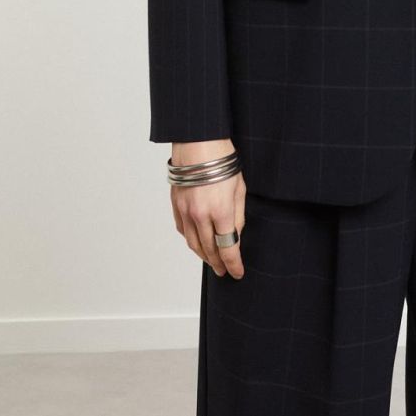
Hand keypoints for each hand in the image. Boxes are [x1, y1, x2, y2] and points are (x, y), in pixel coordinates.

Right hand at [169, 138, 245, 278]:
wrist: (198, 142)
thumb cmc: (222, 161)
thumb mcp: (239, 188)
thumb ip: (237, 216)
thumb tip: (235, 236)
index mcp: (220, 211)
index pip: (227, 248)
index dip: (233, 264)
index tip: (237, 273)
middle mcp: (200, 215)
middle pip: (209, 250)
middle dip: (218, 264)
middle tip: (225, 271)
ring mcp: (185, 211)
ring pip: (193, 244)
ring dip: (203, 256)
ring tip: (212, 261)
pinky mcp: (176, 204)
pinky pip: (182, 230)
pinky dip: (190, 240)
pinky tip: (197, 243)